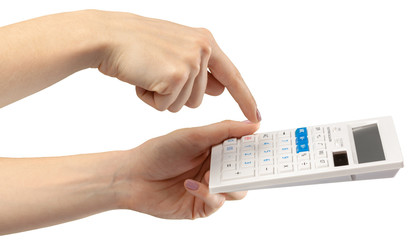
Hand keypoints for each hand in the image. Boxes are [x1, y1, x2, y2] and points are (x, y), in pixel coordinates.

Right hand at [97, 11, 259, 121]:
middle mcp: (203, 49)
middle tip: (155, 72)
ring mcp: (191, 62)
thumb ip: (201, 69)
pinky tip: (141, 79)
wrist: (108, 36)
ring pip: (183, 105)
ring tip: (147, 74)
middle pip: (199, 99)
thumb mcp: (176, 51)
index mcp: (206, 42)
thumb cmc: (137, 45)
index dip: (244, 98)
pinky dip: (150, 99)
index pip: (232, 76)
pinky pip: (166, 107)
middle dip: (175, 95)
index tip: (255, 116)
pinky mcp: (176, 76)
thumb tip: (220, 90)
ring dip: (162, 97)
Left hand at [118, 120, 258, 218]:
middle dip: (249, 169)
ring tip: (210, 175)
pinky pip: (216, 203)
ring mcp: (210, 188)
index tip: (269, 146)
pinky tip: (190, 184)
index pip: (244, 149)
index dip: (256, 148)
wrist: (132, 177)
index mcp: (216, 149)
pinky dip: (207, 193)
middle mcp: (216, 169)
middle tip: (251, 165)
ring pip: (236, 191)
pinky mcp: (200, 206)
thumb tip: (254, 124)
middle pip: (245, 172)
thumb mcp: (194, 135)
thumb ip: (224, 130)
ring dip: (228, 183)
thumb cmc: (160, 151)